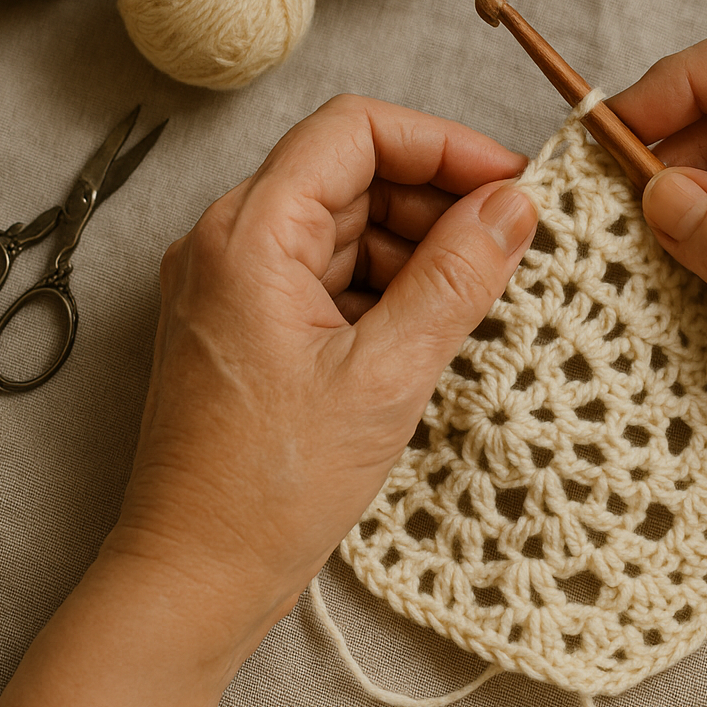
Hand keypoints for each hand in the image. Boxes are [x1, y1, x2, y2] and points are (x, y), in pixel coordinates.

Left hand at [103, 95, 536, 667]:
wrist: (194, 576)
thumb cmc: (268, 488)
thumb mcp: (386, 376)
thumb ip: (456, 278)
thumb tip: (513, 206)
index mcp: (248, 234)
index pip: (354, 130)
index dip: (442, 143)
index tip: (510, 182)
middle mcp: (227, 243)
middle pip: (348, 175)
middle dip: (435, 199)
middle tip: (510, 244)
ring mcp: (230, 285)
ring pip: (339, 226)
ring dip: (412, 247)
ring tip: (478, 296)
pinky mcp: (242, 326)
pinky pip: (322, 275)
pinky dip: (379, 287)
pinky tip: (428, 328)